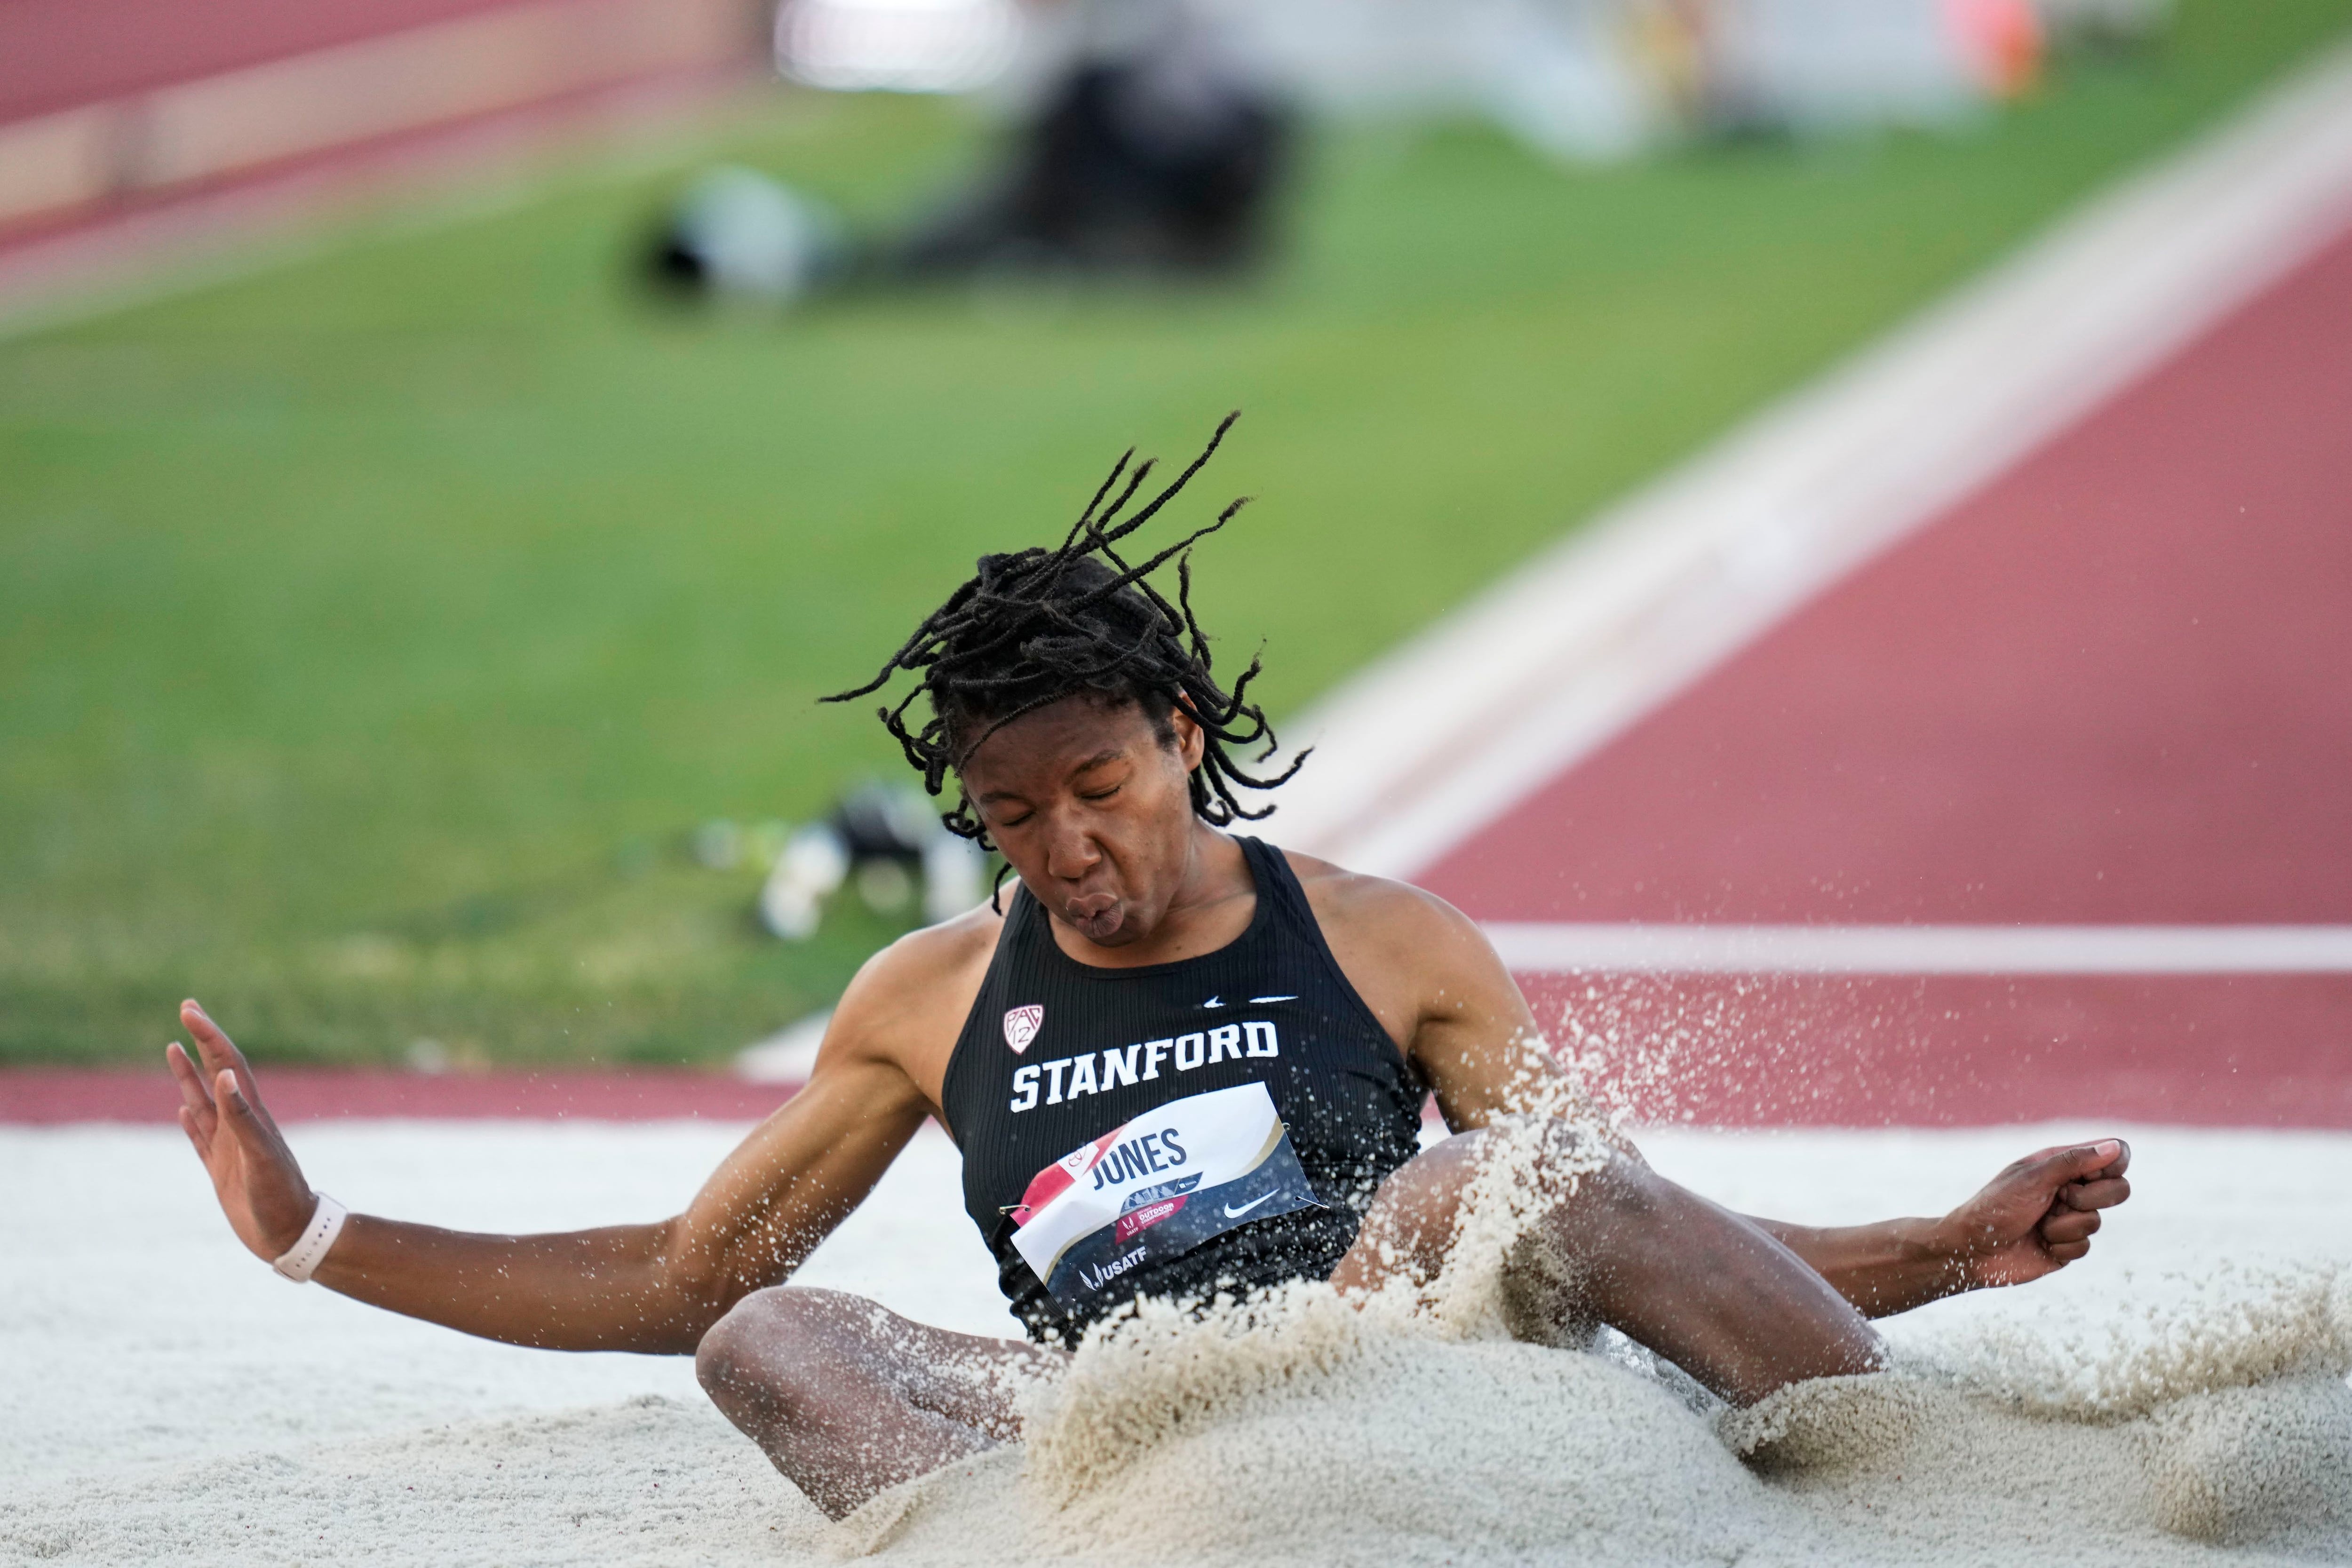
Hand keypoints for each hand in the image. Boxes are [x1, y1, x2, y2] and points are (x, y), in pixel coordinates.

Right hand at [165, 1000, 317, 1261]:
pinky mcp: (223, 1170)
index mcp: (251, 1115)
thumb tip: (225, 1075)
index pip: (226, 1064)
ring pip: (204, 1102)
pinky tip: (182, 1109)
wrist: (293, 1236)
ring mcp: (231, 1146)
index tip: (189, 1010)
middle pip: (216, 1072)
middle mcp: (241, 1124)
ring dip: (189, 1075)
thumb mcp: (261, 1156)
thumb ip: (243, 1118)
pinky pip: (202, 1138)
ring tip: (173, 1048)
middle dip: (201, 1040)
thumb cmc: (281, 1199)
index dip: (209, 1035)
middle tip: (186, 1009)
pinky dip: (191, 1120)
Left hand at [1932, 1139, 2131, 1289]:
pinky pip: (2084, 1246)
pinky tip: (2039, 1243)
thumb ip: (2073, 1162)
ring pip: (2096, 1221)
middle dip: (2090, 1198)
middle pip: (2118, 1189)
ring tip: (2037, 1224)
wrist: (1973, 1250)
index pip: (2112, 1154)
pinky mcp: (2068, 1245)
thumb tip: (2114, 1148)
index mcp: (2061, 1163)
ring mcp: (2071, 1217)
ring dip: (2063, 1225)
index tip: (2091, 1175)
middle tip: (2062, 1199)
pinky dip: (2060, 1245)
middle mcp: (2070, 1188)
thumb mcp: (2033, 1179)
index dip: (2114, 1164)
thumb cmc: (1995, 1207)